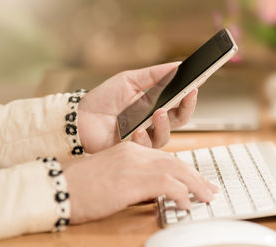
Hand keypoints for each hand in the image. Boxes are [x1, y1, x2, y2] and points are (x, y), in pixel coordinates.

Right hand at [62, 142, 217, 223]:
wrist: (61, 188)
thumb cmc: (84, 187)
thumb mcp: (115, 177)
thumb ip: (136, 178)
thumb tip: (156, 192)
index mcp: (132, 150)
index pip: (166, 158)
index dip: (185, 170)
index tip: (197, 180)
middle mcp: (137, 153)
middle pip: (176, 163)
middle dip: (196, 177)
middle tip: (210, 189)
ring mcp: (136, 164)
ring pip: (177, 171)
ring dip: (196, 185)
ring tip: (206, 197)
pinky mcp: (134, 179)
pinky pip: (168, 185)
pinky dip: (181, 194)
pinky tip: (185, 204)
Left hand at [77, 62, 197, 152]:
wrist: (79, 117)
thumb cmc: (103, 99)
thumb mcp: (129, 80)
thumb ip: (154, 74)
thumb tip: (177, 65)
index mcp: (155, 106)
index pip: (179, 104)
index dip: (189, 97)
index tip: (196, 85)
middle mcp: (153, 123)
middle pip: (180, 120)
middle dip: (186, 108)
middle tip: (187, 96)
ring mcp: (144, 137)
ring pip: (165, 136)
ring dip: (164, 124)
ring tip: (158, 112)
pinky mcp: (133, 150)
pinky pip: (145, 147)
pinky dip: (143, 138)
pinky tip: (136, 130)